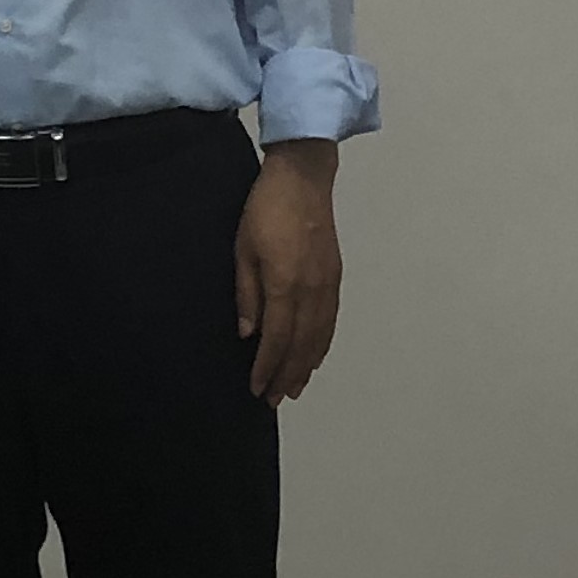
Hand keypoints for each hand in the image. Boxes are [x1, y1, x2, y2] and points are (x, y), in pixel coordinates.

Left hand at [236, 140, 342, 406]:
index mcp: (285, 285)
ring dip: (306, 366)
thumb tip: (247, 333)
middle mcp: (311, 291)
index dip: (267, 367)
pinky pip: (330, 321)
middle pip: (301, 345)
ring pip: (319, 337)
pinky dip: (322, 344)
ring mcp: (327, 285)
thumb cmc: (265, 209)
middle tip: (275, 399)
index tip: (257, 388)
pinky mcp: (335, 276)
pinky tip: (315, 356)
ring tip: (294, 387)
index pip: (277, 339)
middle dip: (287, 375)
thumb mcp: (243, 248)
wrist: (303, 179)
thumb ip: (246, 293)